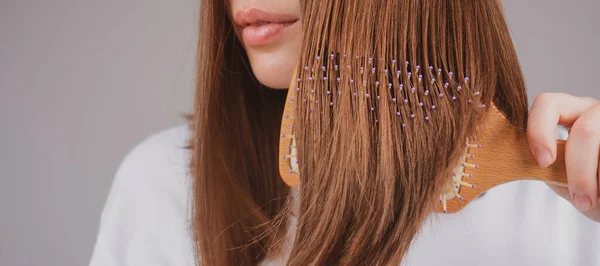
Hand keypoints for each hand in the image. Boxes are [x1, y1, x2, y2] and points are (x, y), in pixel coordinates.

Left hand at [527, 93, 599, 221]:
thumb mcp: (562, 177)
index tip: (543, 162)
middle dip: (581, 170)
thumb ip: (545, 165)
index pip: (547, 103)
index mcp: (569, 112)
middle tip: (581, 199)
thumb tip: (517, 161)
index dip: (541, 130)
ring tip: (596, 201)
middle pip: (586, 130)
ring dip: (598, 179)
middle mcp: (594, 110)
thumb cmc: (588, 190)